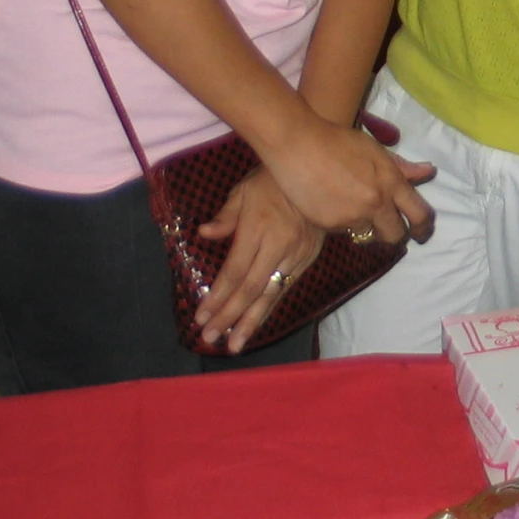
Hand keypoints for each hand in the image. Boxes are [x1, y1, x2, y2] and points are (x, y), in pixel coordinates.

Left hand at [194, 168, 325, 350]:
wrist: (317, 174)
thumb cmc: (271, 180)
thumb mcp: (243, 191)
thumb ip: (225, 217)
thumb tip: (203, 234)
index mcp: (258, 228)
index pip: (235, 271)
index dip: (217, 297)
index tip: (201, 317)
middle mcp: (279, 245)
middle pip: (251, 289)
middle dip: (229, 316)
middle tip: (211, 338)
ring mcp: (297, 254)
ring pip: (272, 294)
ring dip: (251, 322)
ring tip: (236, 344)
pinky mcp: (309, 258)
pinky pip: (286, 288)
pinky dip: (270, 308)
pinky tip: (258, 323)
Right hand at [264, 112, 436, 241]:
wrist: (299, 145)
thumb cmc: (338, 141)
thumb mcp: (375, 150)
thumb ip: (402, 166)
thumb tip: (429, 172)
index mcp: (391, 181)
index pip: (419, 213)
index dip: (423, 227)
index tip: (421, 232)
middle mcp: (376, 202)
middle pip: (396, 235)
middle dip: (395, 234)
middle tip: (388, 228)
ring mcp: (353, 216)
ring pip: (368, 235)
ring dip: (367, 228)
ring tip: (355, 210)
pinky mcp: (331, 225)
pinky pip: (344, 232)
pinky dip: (343, 224)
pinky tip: (333, 205)